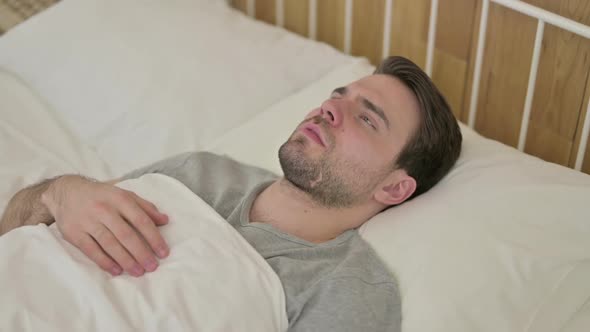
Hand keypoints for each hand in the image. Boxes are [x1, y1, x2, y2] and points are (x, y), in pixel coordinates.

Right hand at [41, 175, 169, 276]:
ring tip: (138, 272)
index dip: (154, 237)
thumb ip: (146, 207)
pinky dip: (105, 262)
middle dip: (141, 253)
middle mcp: (104, 209)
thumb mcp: (124, 195)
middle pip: (126, 235)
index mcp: (120, 199)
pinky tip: (116, 271)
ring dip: (126, 260)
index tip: (163, 252)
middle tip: (152, 266)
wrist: (67, 192)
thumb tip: (165, 220)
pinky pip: (91, 250)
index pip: (141, 220)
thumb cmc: (102, 196)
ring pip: (110, 244)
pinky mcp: (74, 233)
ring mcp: (88, 221)